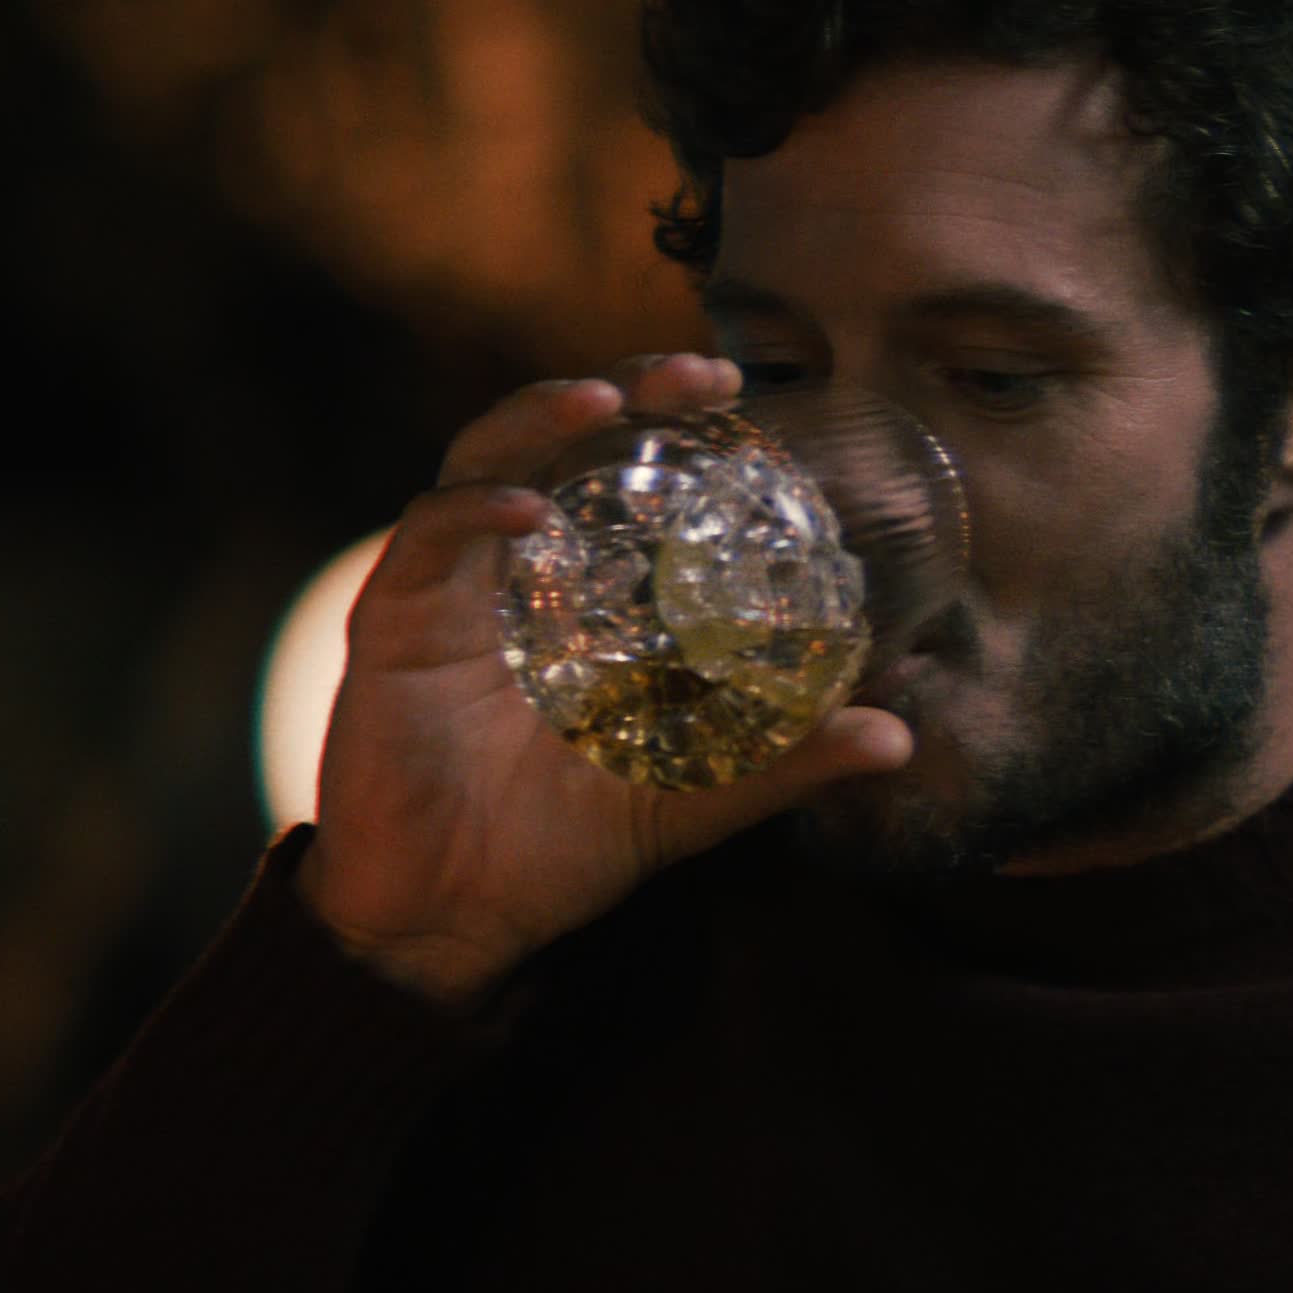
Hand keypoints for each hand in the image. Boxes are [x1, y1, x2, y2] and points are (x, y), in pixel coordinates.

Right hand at [292, 354, 914, 1009]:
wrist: (447, 920)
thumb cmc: (557, 851)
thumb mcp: (688, 798)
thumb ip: (781, 762)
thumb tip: (899, 737)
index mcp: (579, 592)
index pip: (625, 474)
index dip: (677, 421)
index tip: (744, 390)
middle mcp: (512, 568)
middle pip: (558, 438)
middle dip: (625, 388)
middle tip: (698, 372)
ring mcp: (449, 585)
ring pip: (484, 456)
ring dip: (541, 417)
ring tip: (604, 401)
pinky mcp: (393, 619)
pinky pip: (430, 536)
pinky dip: (477, 510)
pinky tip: (531, 512)